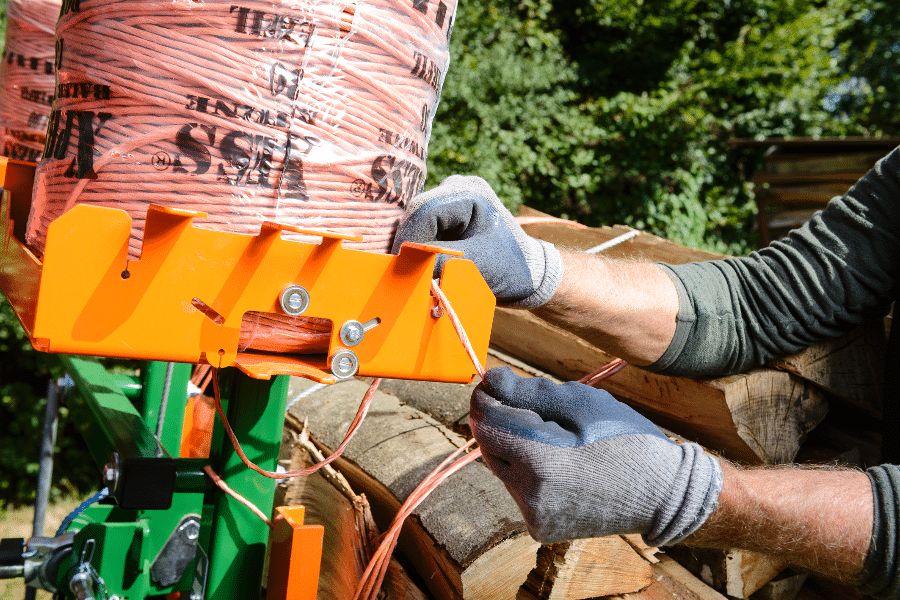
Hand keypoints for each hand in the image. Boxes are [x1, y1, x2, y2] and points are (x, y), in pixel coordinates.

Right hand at [392, 175, 562, 308]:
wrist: (529, 272)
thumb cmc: (510, 269)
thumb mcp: (475, 267)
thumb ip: (440, 262)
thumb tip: (404, 267)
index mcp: (470, 194)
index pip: (424, 210)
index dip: (408, 239)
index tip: (403, 268)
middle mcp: (458, 186)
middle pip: (416, 213)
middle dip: (410, 244)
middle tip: (407, 273)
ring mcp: (452, 195)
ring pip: (416, 220)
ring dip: (414, 246)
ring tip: (418, 270)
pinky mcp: (447, 209)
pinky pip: (423, 225)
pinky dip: (421, 245)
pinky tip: (426, 263)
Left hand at [469, 368, 722, 545]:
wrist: (663, 493)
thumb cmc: (626, 439)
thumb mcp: (581, 403)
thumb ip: (529, 392)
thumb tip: (488, 380)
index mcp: (542, 464)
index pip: (486, 424)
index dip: (485, 398)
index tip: (495, 381)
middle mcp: (531, 498)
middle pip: (488, 446)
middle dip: (499, 421)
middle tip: (524, 403)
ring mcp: (534, 518)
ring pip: (501, 468)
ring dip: (513, 445)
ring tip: (551, 434)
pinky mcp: (540, 528)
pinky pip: (518, 489)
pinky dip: (527, 470)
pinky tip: (557, 461)